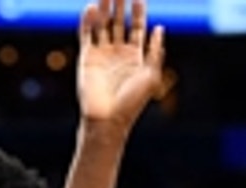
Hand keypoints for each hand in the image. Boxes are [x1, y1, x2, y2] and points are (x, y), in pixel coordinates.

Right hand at [77, 0, 165, 131]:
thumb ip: (155, 51)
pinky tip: (91, 8)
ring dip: (104, 10)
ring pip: (102, 26)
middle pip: (119, 23)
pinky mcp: (87, 58)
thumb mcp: (152, 75)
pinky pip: (86, 35)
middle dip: (120, 6)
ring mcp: (101, 55)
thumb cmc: (132, 102)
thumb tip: (160, 28)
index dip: (139, 12)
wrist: (108, 119)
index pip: (137, 28)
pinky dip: (87, 22)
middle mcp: (118, 53)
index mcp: (135, 57)